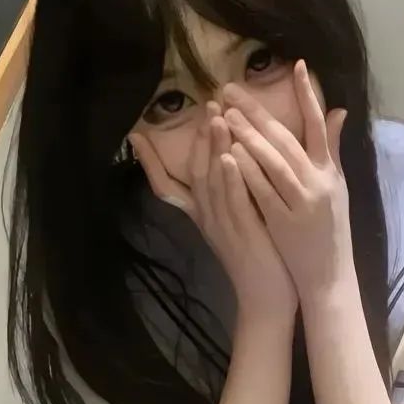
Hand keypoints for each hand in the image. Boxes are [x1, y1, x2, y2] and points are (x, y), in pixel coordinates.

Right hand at [131, 110, 297, 322]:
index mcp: (202, 216)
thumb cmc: (257, 257)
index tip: (136, 135)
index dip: (149, 162)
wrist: (266, 300)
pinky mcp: (244, 234)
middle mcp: (207, 219)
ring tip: (215, 119)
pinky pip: (234, 203)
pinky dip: (231, 179)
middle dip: (199, 138)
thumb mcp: (237, 221)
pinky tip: (232, 157)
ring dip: (213, 150)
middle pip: (194, 172)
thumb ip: (232, 191)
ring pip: (212, 182)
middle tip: (207, 104)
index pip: (167, 186)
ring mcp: (223, 226)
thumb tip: (227, 160)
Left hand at [223, 60, 352, 305]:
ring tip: (225, 113)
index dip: (308, 95)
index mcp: (330, 171)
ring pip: (274, 161)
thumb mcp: (337, 187)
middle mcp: (318, 181)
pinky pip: (263, 191)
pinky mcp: (284, 221)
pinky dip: (247, 171)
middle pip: (287, 138)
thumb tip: (339, 111)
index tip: (297, 65)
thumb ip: (331, 149)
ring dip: (249, 135)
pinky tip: (229, 153)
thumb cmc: (330, 232)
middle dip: (258, 111)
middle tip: (231, 88)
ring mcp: (302, 201)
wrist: (330, 277)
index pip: (320, 124)